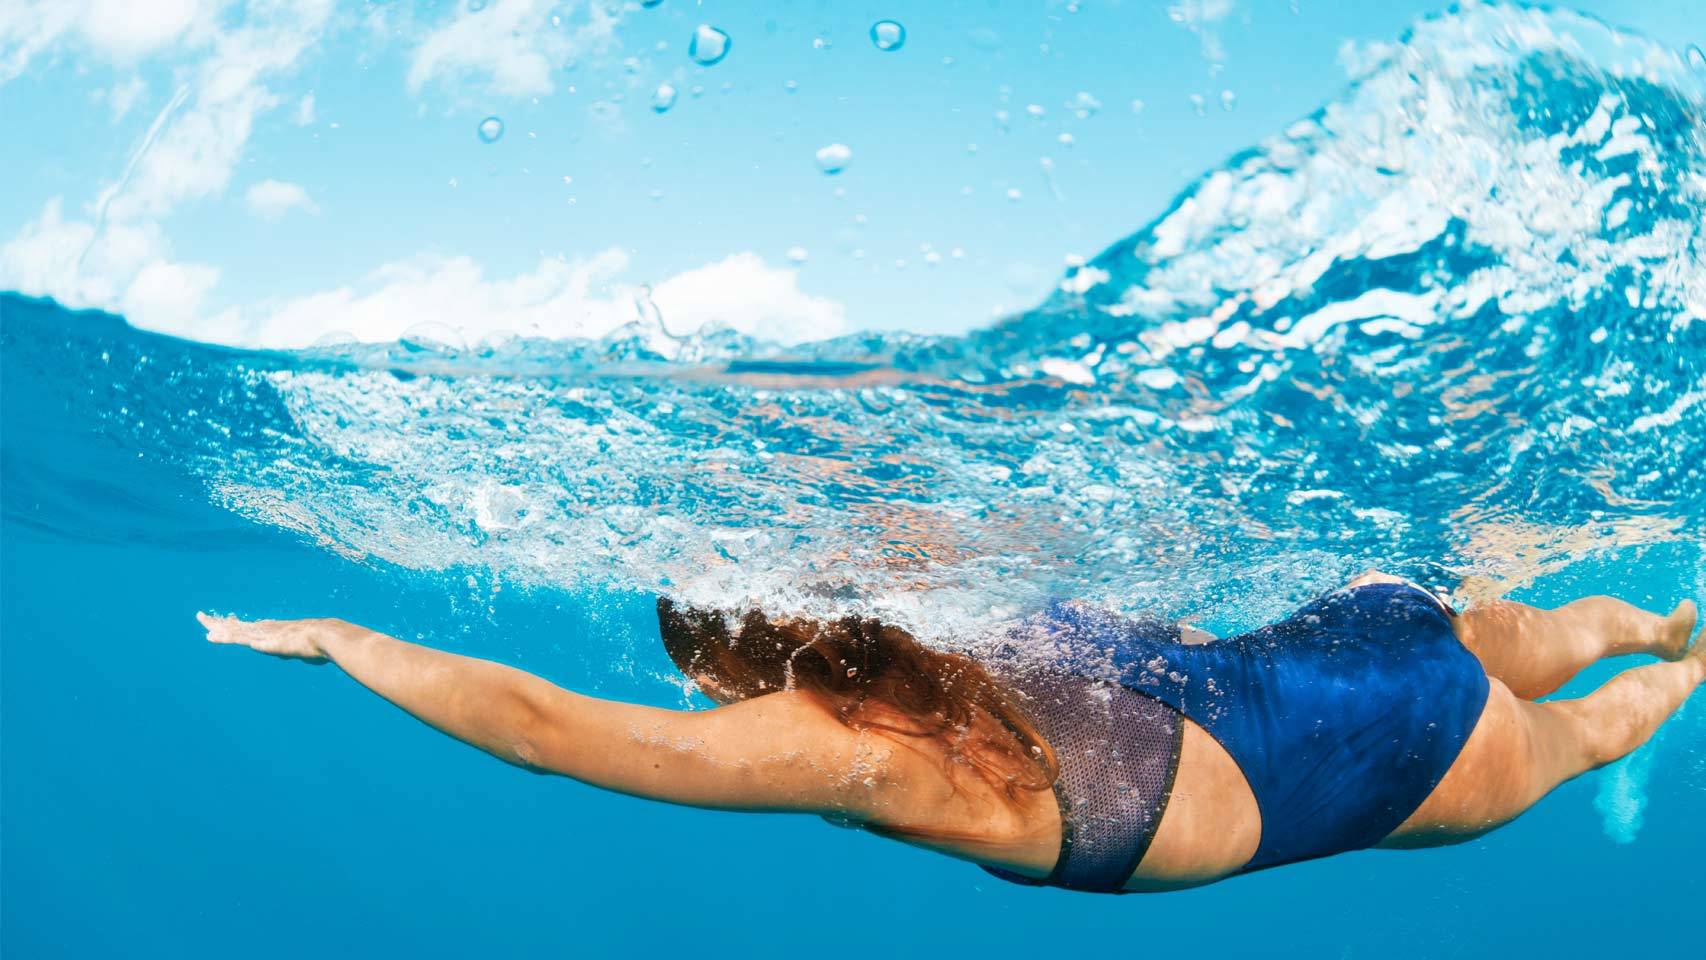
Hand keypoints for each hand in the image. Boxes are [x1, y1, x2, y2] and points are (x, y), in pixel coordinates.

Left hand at [198, 612, 334, 662]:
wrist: (325, 637)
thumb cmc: (322, 645)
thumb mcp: (311, 651)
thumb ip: (308, 654)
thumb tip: (316, 657)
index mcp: (275, 631)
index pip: (250, 627)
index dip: (236, 625)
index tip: (226, 619)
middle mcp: (266, 630)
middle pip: (237, 625)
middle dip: (220, 622)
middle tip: (202, 616)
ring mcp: (263, 634)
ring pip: (234, 630)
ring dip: (216, 626)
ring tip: (200, 618)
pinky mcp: (262, 641)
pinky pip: (237, 639)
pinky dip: (223, 638)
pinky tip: (210, 637)